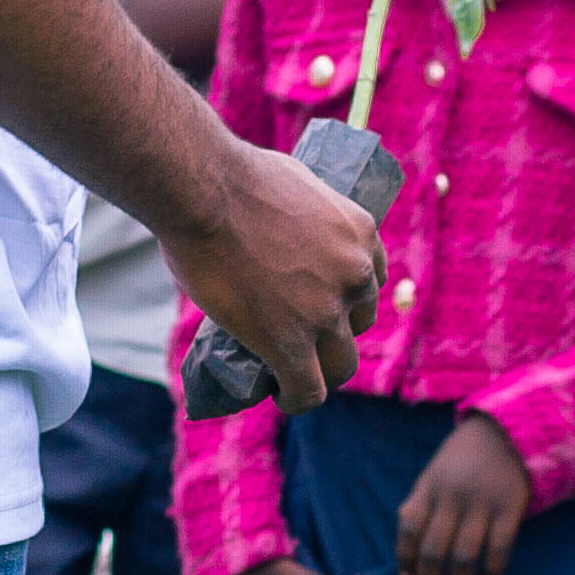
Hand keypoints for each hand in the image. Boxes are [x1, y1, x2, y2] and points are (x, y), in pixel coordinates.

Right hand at [162, 132, 383, 412]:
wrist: (204, 190)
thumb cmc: (231, 175)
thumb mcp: (294, 182)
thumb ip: (301, 214)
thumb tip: (278, 227)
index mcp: (361, 233)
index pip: (369, 282)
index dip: (344, 297)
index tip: (319, 304)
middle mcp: (354, 274)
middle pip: (356, 325)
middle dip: (331, 332)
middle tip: (297, 333)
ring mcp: (326, 311)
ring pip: (339, 365)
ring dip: (318, 372)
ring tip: (292, 375)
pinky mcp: (291, 342)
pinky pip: (308, 390)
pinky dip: (296, 399)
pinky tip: (282, 397)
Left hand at [396, 413, 530, 574]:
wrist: (507, 430)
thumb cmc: (465, 456)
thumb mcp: (435, 470)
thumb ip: (420, 497)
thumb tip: (404, 524)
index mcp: (430, 487)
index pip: (409, 526)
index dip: (405, 556)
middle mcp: (452, 497)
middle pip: (434, 548)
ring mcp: (482, 503)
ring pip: (465, 555)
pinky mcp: (510, 507)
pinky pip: (499, 547)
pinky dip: (493, 570)